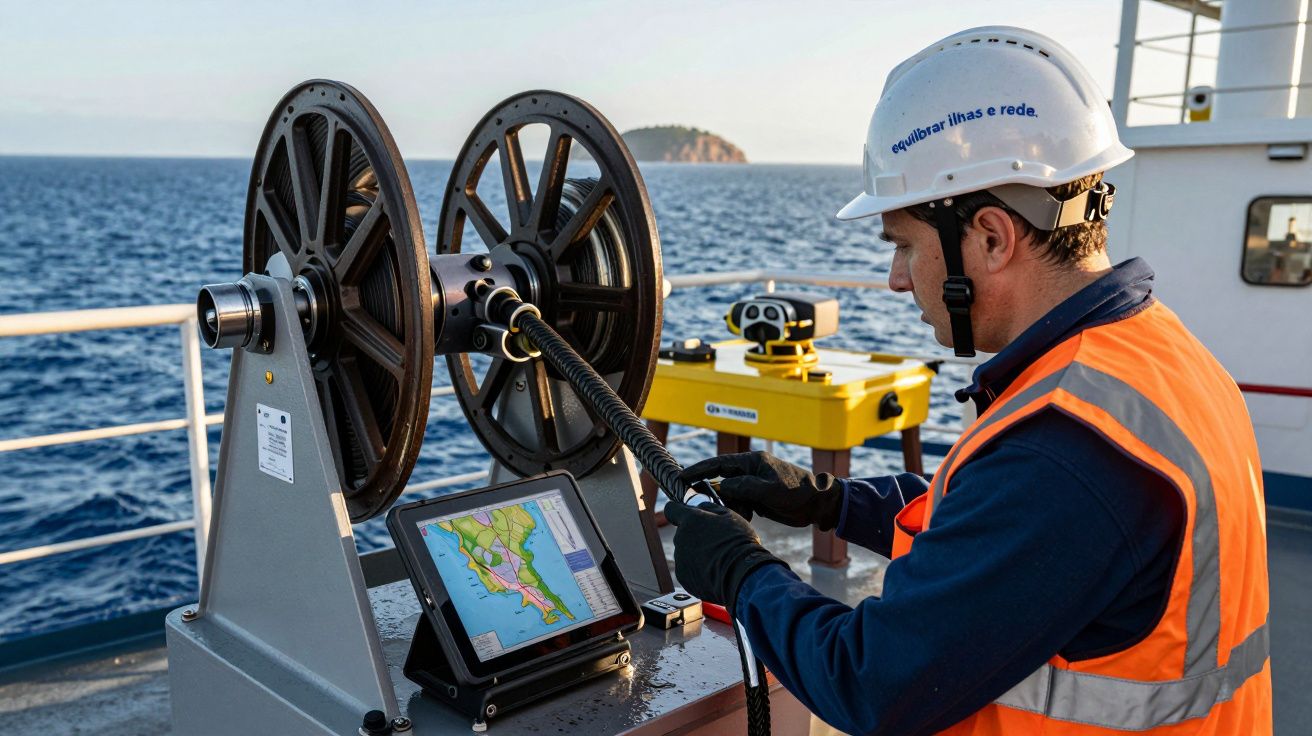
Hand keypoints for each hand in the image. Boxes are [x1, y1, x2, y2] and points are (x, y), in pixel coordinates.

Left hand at [664, 501, 786, 609]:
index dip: (678, 511)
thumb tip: (700, 506)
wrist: (742, 574)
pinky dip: (697, 571)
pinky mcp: (683, 576)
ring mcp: (680, 558)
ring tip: (718, 559)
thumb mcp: (729, 515)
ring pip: (685, 552)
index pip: (671, 509)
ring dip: (697, 554)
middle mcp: (680, 537)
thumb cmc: (738, 542)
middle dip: (694, 536)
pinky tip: (714, 571)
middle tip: (715, 542)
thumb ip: (709, 508)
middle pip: (682, 534)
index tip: (686, 516)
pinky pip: (688, 570)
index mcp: (690, 519)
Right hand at [678, 451, 843, 529]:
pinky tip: (749, 517)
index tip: (681, 477)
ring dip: (731, 505)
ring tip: (745, 513)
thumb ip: (743, 487)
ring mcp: (754, 484)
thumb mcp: (769, 490)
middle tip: (714, 506)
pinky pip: (740, 503)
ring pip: (730, 494)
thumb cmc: (797, 492)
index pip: (718, 464)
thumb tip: (723, 486)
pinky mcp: (758, 497)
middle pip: (722, 480)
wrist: (817, 504)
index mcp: (752, 462)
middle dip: (717, 494)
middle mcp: (750, 471)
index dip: (698, 470)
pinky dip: (740, 511)